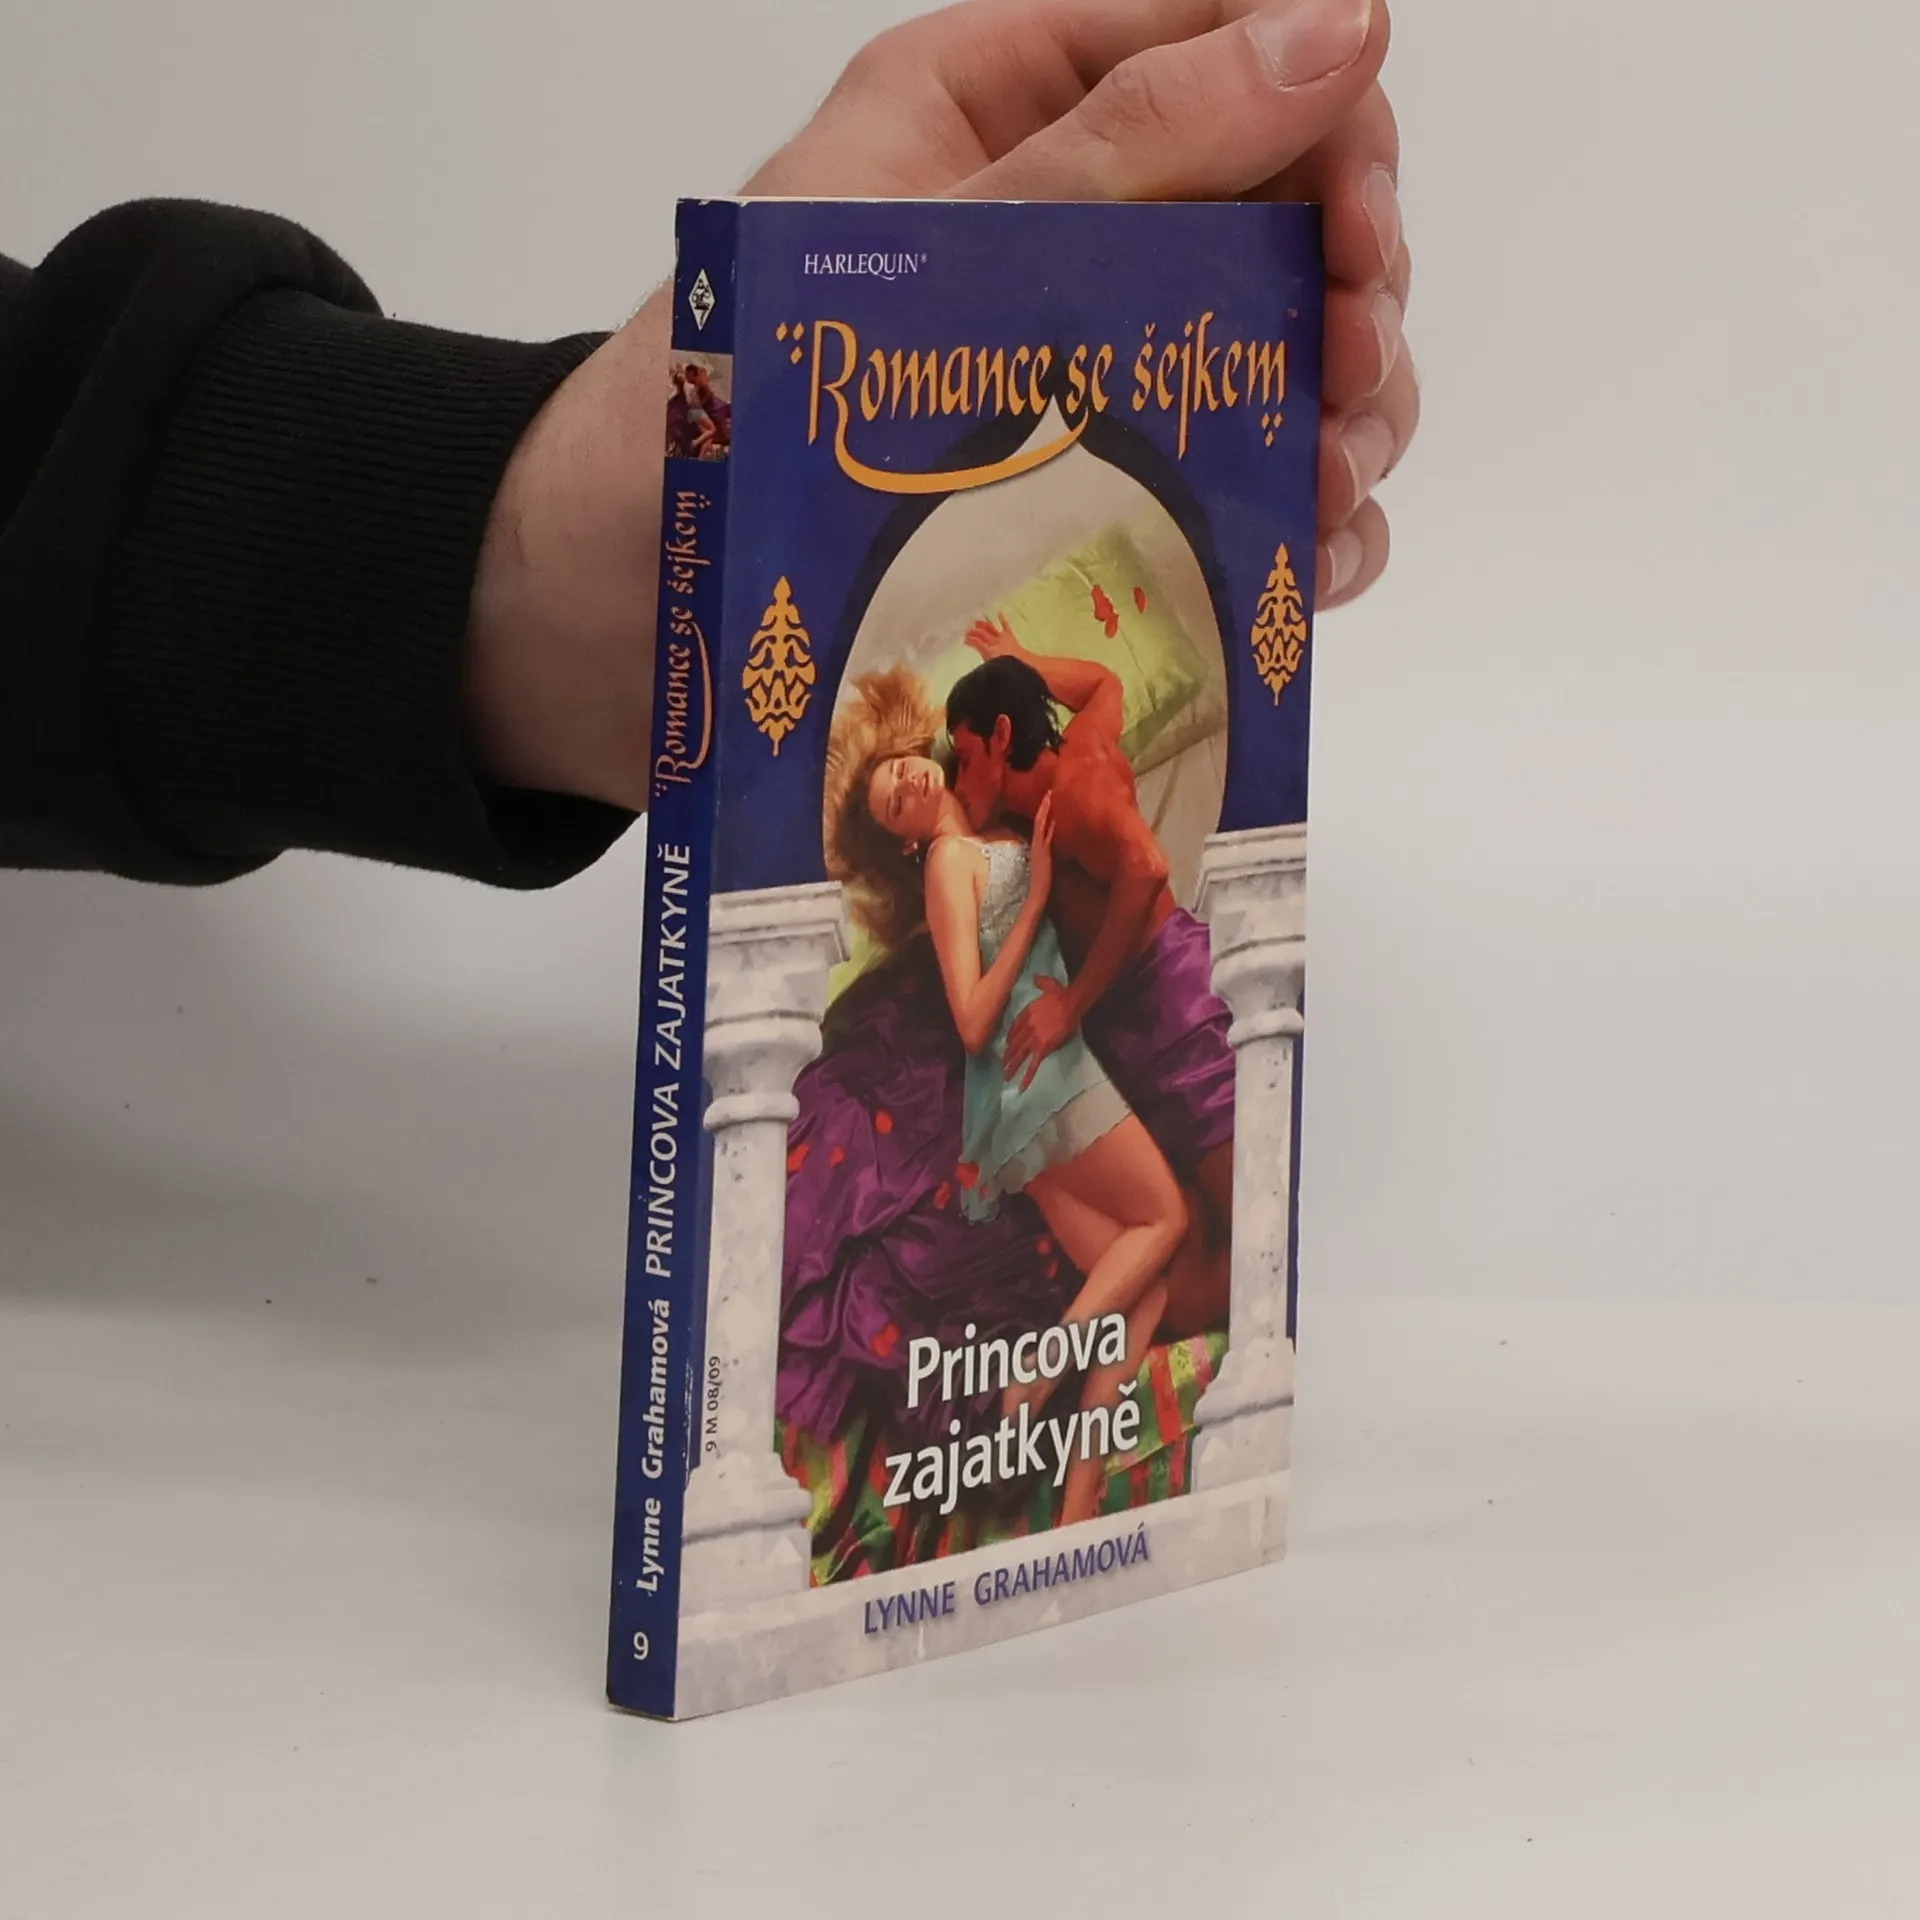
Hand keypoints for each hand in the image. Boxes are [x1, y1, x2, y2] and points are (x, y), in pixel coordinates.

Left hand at [754, 0, 1415, 610]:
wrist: (632, 595)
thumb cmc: (735, 403)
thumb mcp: (939, 247)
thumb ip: (1133, 144)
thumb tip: (1338, 26)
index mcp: (1008, 101)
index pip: (1231, 45)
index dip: (1333, 120)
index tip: (1358, 234)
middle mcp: (1068, 221)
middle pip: (1282, 209)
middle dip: (1348, 288)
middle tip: (1350, 375)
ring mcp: (1091, 363)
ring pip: (1283, 352)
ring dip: (1342, 414)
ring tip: (1327, 481)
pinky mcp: (1095, 492)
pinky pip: (1240, 482)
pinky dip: (1299, 518)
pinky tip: (1309, 556)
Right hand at [966, 614, 1025, 662]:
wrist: (1022, 665)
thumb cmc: (1006, 668)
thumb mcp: (991, 667)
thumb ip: (985, 664)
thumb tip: (979, 668)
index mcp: (987, 651)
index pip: (975, 642)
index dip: (969, 640)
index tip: (964, 639)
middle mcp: (993, 642)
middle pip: (981, 634)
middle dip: (974, 631)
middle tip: (968, 629)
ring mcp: (1002, 638)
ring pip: (990, 629)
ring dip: (984, 625)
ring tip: (977, 621)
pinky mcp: (1010, 636)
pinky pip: (1005, 626)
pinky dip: (1003, 619)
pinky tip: (1000, 613)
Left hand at [1005, 975, 1077, 1090]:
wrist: (1071, 1004)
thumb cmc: (1062, 995)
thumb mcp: (1049, 985)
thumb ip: (1040, 982)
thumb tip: (1035, 976)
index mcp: (1026, 1014)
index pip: (1014, 1028)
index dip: (1010, 1038)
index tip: (1007, 1044)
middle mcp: (1026, 1027)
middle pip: (1014, 1044)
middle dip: (1008, 1055)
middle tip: (1002, 1064)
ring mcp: (1034, 1039)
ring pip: (1020, 1055)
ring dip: (1011, 1067)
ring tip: (1005, 1076)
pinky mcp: (1043, 1048)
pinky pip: (1033, 1065)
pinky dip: (1027, 1077)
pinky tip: (1021, 1086)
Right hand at [1025, 793, 1055, 901]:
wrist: (1037, 896)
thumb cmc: (1041, 885)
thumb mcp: (1044, 868)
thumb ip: (1046, 859)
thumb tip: (1050, 853)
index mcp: (1038, 848)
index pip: (1040, 826)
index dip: (1044, 813)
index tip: (1049, 801)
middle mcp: (1038, 845)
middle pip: (1040, 821)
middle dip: (1045, 806)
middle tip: (1050, 791)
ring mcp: (1040, 848)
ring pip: (1041, 824)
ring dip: (1045, 810)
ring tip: (1049, 795)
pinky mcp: (1042, 853)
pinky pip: (1044, 835)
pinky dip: (1047, 825)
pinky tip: (1053, 817)